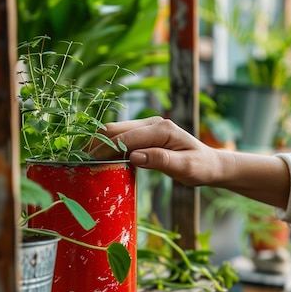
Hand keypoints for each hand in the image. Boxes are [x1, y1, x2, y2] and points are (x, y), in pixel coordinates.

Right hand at [90, 116, 219, 186]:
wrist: (210, 163)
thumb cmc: (201, 167)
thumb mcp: (186, 168)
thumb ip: (161, 161)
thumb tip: (134, 157)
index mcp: (162, 129)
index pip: (126, 138)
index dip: (106, 150)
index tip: (91, 164)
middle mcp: (153, 123)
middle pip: (115, 129)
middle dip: (97, 145)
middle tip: (81, 163)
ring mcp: (147, 127)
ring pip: (114, 132)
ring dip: (99, 145)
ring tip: (85, 161)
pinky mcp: (144, 135)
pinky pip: (121, 138)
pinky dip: (108, 147)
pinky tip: (99, 159)